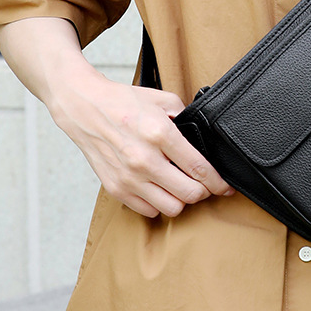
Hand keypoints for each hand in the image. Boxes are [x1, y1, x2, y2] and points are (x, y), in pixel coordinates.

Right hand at [50, 64, 233, 218]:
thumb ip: (185, 116)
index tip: (225, 187)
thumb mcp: (162, 99)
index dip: (218, 182)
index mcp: (160, 133)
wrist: (85, 108)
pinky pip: (148, 210)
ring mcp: (129, 177)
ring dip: (180, 199)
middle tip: (203, 184)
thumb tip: (201, 137)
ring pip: (171, 208)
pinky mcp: (116, 188)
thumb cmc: (123, 103)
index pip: (199, 168)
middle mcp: (144, 159)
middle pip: (189, 194)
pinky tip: (158, 188)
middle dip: (202, 191)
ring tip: (179, 186)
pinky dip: (158, 203)